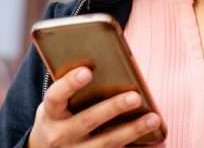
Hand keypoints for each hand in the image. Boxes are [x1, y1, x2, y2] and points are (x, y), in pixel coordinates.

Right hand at [28, 66, 161, 146]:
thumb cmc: (57, 116)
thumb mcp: (56, 104)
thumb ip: (72, 89)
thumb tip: (105, 64)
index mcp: (49, 113)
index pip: (55, 96)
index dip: (70, 84)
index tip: (87, 71)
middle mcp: (59, 135)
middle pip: (88, 120)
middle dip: (113, 108)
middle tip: (135, 97)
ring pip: (106, 142)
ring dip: (132, 130)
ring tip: (154, 118)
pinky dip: (135, 146)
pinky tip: (153, 139)